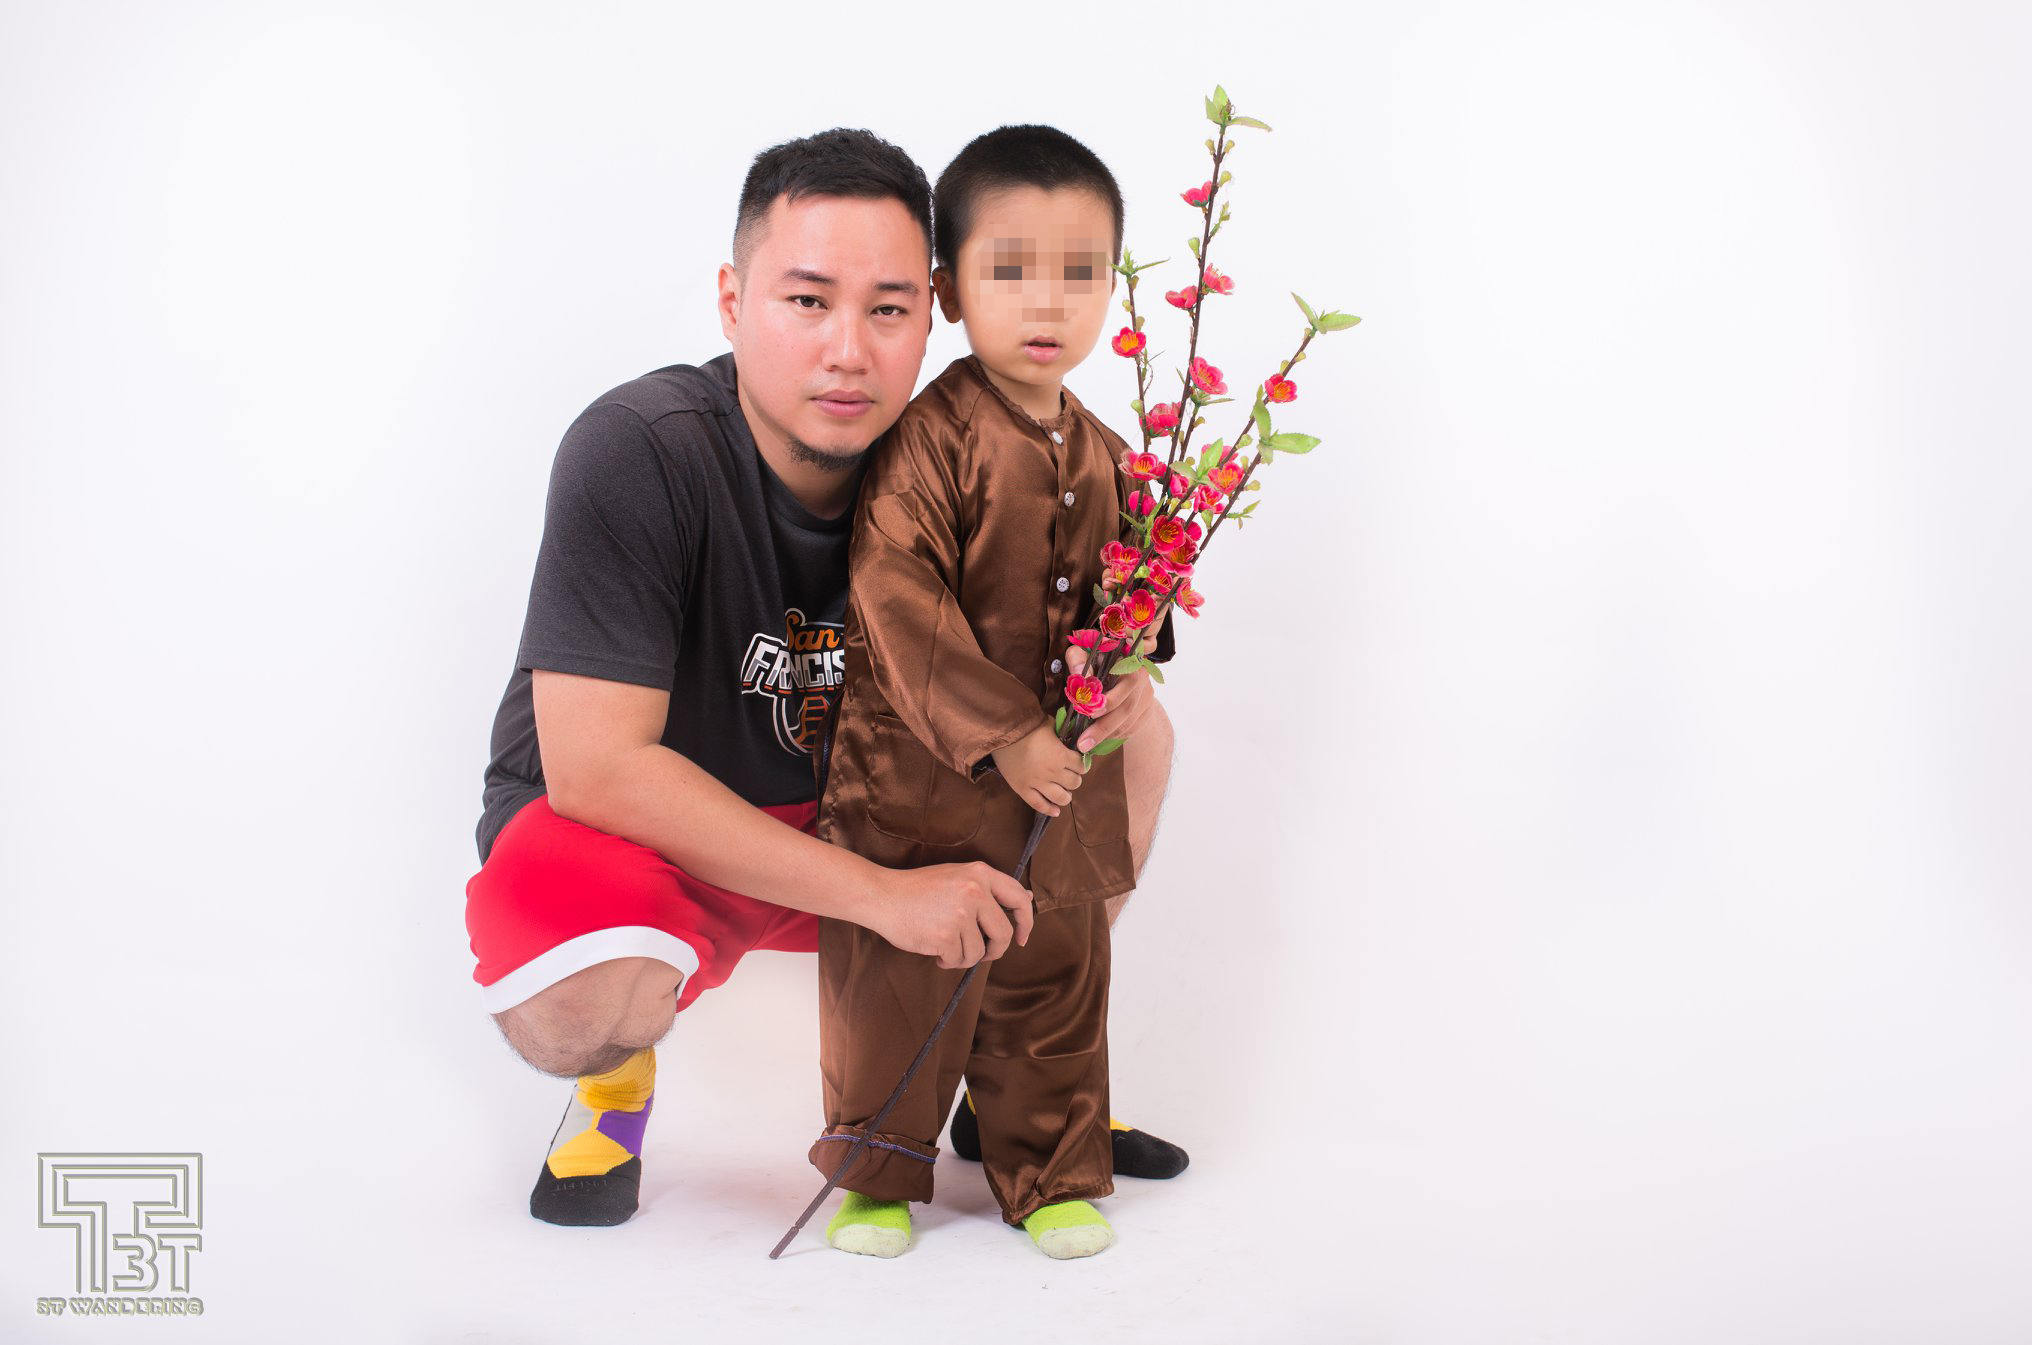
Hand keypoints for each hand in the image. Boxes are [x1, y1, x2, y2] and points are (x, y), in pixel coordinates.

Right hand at [867, 861, 1034, 967]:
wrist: (883, 896)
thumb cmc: (919, 889)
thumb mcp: (958, 877)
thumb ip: (989, 889)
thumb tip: (1025, 897)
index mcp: (980, 874)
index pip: (1018, 899)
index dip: (1026, 921)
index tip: (1022, 937)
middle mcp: (974, 891)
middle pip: (1003, 933)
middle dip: (995, 950)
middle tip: (983, 952)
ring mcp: (960, 914)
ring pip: (978, 951)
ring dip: (964, 955)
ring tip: (946, 944)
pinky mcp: (946, 936)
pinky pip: (959, 959)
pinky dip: (948, 960)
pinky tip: (936, 950)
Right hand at [990, 721, 1086, 816]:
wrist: (1002, 732)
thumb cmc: (1027, 725)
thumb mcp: (1050, 725)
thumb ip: (1062, 735)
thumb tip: (1069, 739)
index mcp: (1061, 756)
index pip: (1082, 766)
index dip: (1082, 764)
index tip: (1078, 763)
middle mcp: (1053, 772)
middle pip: (1074, 783)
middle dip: (1074, 778)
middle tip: (1068, 774)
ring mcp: (1038, 783)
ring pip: (1061, 798)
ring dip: (1066, 795)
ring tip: (1063, 791)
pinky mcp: (1023, 790)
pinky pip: (1039, 805)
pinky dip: (1049, 810)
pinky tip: (1056, 811)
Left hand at [1064, 628, 1161, 751]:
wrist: (1117, 665)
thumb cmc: (1095, 658)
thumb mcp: (1083, 652)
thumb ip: (1078, 659)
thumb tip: (1079, 676)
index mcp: (1129, 659)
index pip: (1128, 680)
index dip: (1110, 699)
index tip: (1089, 711)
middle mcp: (1142, 676)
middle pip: (1127, 706)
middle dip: (1103, 726)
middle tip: (1083, 742)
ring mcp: (1146, 694)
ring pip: (1129, 721)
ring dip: (1106, 734)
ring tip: (1085, 743)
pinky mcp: (1146, 709)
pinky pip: (1131, 728)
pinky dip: (1113, 734)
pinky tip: (1099, 737)